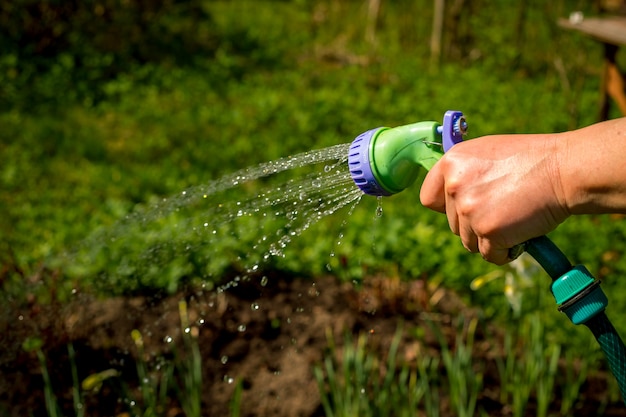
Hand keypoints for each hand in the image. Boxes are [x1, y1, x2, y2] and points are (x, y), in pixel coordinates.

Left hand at [419, 133, 569, 264]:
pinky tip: (521, 234)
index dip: (445, 207)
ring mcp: (469, 210)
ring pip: (468, 242)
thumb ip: (464, 173)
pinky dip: (506, 251)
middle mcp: (454, 186)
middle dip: (474, 224)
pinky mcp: (487, 231)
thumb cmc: (532, 159)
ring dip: (490, 238)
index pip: (428, 199)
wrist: (564, 170)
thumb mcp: (487, 153)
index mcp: (451, 163)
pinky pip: (490, 255)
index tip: (462, 208)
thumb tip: (450, 193)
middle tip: (503, 209)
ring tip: (515, 219)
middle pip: (452, 224)